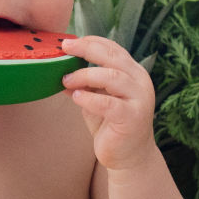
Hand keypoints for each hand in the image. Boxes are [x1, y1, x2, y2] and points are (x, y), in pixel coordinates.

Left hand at [60, 35, 157, 171]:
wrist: (129, 156)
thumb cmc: (111, 124)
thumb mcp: (95, 98)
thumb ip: (83, 83)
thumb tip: (58, 68)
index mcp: (133, 72)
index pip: (113, 48)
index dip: (91, 41)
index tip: (69, 42)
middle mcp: (140, 82)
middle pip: (113, 57)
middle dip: (86, 49)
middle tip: (65, 49)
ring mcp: (139, 99)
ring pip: (112, 77)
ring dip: (85, 75)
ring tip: (66, 80)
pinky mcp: (133, 118)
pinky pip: (109, 103)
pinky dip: (89, 98)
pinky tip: (76, 97)